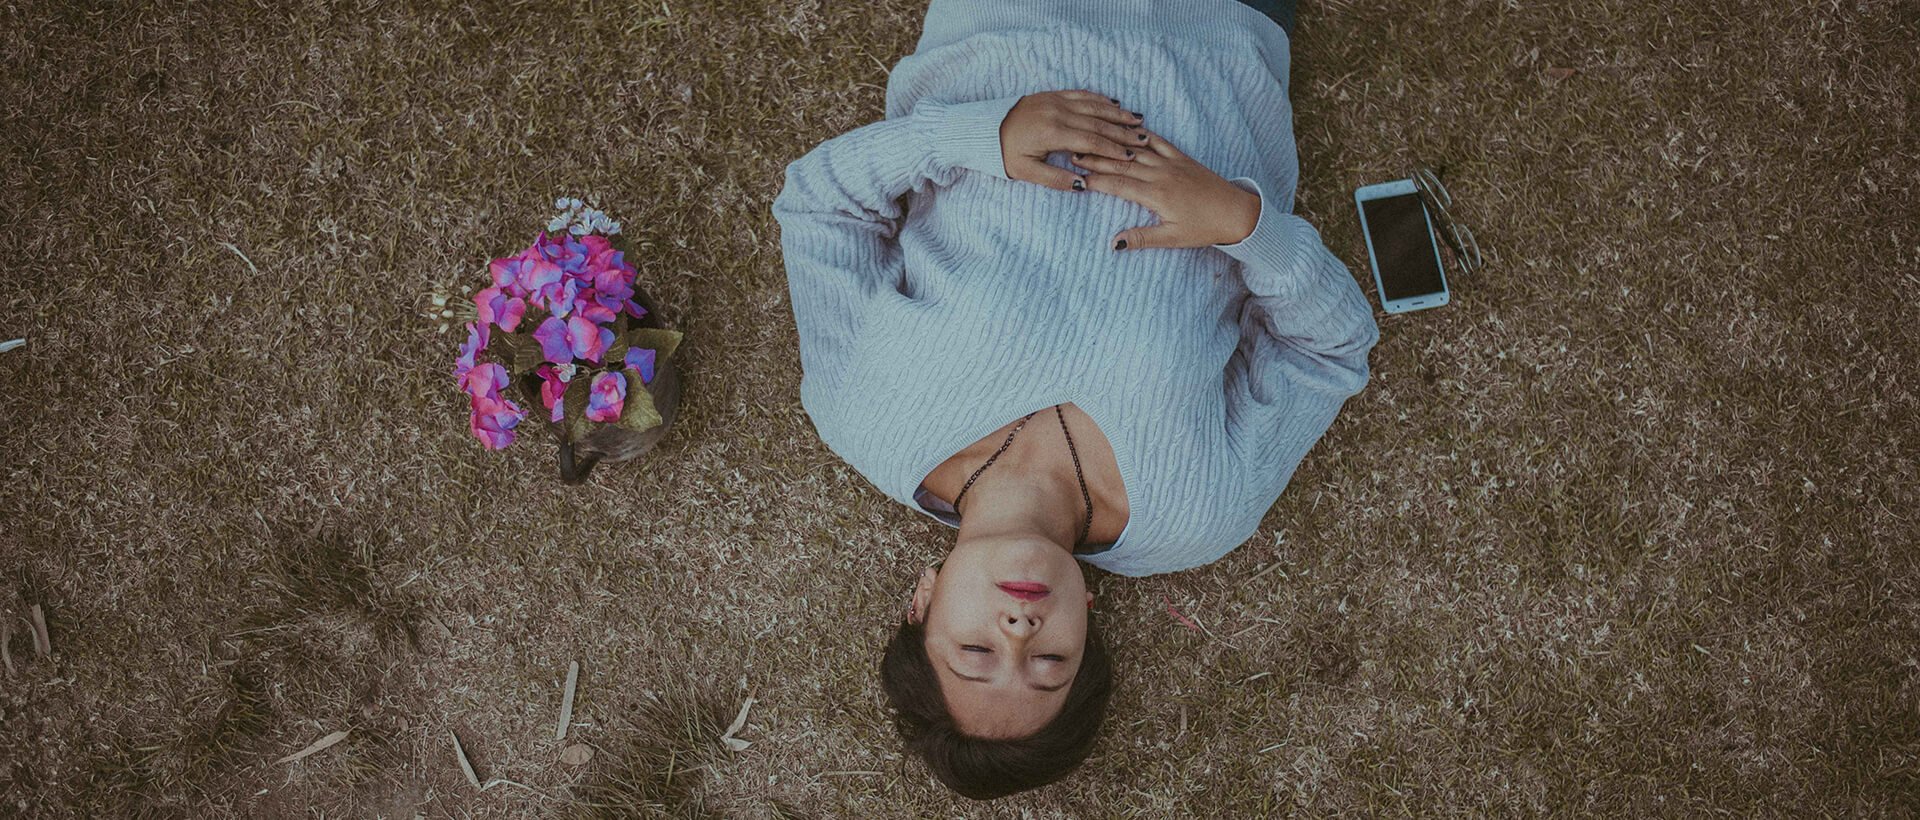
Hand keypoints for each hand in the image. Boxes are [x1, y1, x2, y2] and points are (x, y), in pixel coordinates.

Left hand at [999, 90, 1147, 191]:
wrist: (985, 128)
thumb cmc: (1004, 153)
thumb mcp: (1026, 172)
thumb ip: (1055, 179)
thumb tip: (1082, 184)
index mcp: (1051, 133)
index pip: (1090, 141)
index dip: (1113, 149)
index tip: (1132, 156)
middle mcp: (1057, 113)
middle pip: (1097, 123)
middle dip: (1123, 132)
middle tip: (1144, 139)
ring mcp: (1055, 100)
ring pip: (1093, 106)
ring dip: (1117, 114)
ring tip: (1138, 121)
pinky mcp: (1052, 94)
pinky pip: (1082, 94)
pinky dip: (1100, 100)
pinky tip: (1114, 105)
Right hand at [1076, 126, 1261, 249]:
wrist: (1236, 212)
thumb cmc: (1204, 228)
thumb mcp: (1172, 238)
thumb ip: (1142, 238)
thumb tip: (1114, 243)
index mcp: (1156, 195)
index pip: (1117, 184)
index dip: (1095, 179)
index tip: (1076, 176)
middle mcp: (1161, 174)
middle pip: (1122, 163)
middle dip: (1097, 158)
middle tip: (1073, 152)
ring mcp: (1172, 163)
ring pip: (1136, 151)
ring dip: (1113, 145)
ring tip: (1093, 140)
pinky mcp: (1182, 158)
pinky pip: (1158, 142)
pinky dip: (1143, 135)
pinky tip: (1129, 129)